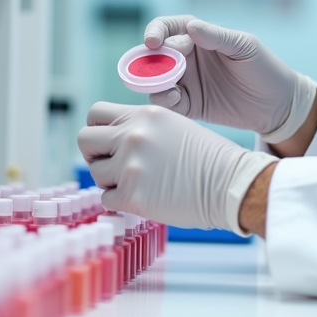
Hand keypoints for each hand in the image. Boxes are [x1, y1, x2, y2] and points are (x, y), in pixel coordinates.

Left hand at [78, 102, 276, 232]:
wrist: (231, 184)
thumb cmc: (209, 159)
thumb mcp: (174, 126)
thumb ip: (141, 128)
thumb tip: (112, 141)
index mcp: (144, 114)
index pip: (95, 113)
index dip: (98, 130)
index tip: (109, 143)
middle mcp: (133, 135)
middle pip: (84, 140)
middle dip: (95, 155)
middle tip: (114, 166)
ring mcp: (130, 165)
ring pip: (95, 172)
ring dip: (111, 180)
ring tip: (140, 183)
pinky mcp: (132, 194)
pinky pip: (106, 199)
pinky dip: (120, 202)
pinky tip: (145, 198)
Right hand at [143, 15, 316, 143]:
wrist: (277, 105)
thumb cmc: (263, 68)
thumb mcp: (244, 47)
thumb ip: (217, 36)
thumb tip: (190, 27)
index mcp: (198, 36)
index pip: (167, 28)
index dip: (155, 32)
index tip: (152, 41)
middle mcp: (186, 57)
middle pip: (155, 55)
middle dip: (150, 60)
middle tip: (159, 69)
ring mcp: (185, 82)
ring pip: (155, 79)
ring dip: (154, 82)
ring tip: (168, 86)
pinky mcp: (188, 105)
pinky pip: (166, 102)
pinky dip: (164, 100)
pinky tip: (176, 99)